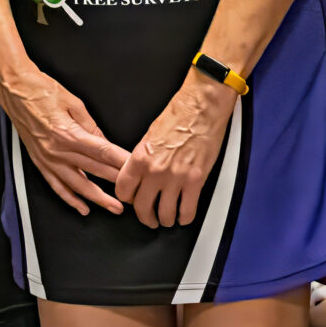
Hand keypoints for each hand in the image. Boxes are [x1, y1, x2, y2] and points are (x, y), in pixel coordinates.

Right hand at [0, 65, 129, 214]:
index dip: (121, 162)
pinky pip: (56, 186)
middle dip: (116, 183)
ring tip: (114, 207)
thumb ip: (91, 126)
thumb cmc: (41, 90)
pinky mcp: (39, 162)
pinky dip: (70, 199)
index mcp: (68, 133)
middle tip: (132, 193)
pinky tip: (82, 207)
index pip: (102, 152)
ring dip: (97, 198)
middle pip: (94, 170)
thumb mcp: (74, 102)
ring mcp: (48, 159)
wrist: (14, 90)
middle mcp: (58, 150)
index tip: (135, 170)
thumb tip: (105, 142)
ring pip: (77, 185)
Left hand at [116, 77, 237, 228]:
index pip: (123, 192)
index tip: (134, 200)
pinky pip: (187, 210)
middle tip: (150, 218)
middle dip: (146, 217)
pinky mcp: (195, 180)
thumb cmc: (179, 114)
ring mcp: (176, 178)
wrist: (202, 106)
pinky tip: (184, 215)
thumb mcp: (149, 136)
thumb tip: (140, 175)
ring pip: (165, 214)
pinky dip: (185, 217)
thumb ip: (142, 159)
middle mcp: (155, 171)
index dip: (128, 199)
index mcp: (140, 158)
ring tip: (168, 219)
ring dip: (166, 220)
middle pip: (142, 208)